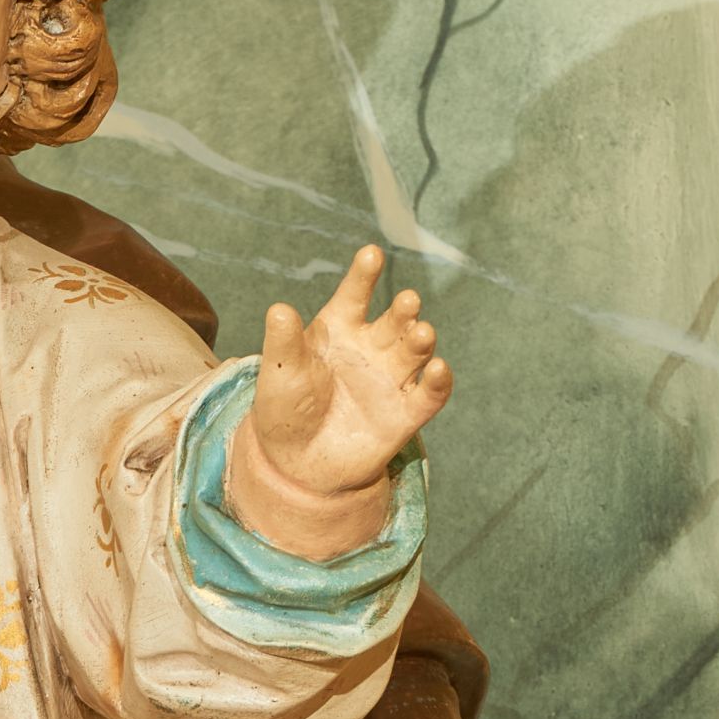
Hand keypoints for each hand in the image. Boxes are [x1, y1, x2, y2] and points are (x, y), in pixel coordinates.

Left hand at [236, 241, 451, 556]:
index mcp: (340, 329)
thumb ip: (282, 343)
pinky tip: (439, 369)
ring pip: (415, 352)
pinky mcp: (405, 414)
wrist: (295, 464)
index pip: (355, 296)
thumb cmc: (286, 409)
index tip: (371, 254)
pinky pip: (429, 395)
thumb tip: (279, 309)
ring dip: (421, 340)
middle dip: (403, 310)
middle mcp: (372, 348)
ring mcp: (390, 379)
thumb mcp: (279, 374)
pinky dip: (438, 382)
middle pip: (394, 321)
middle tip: (407, 301)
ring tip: (421, 332)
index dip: (364, 275)